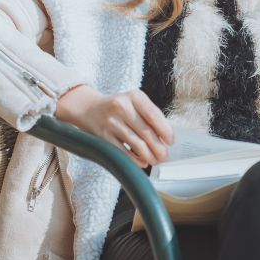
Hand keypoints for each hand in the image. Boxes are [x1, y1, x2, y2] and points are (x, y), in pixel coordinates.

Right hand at [56, 85, 174, 167]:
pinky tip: (142, 162)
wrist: (89, 108)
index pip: (154, 115)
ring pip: (137, 145)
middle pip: (146, 133)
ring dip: (150, 156)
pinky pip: (124, 153)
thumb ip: (150, 115)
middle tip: (165, 156)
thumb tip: (166, 138)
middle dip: (160, 148)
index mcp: (134, 96)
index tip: (171, 141)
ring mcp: (111, 122)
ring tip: (155, 160)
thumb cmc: (118, 107)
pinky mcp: (103, 137)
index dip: (166, 131)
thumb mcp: (133, 102)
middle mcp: (122, 107)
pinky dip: (136, 161)